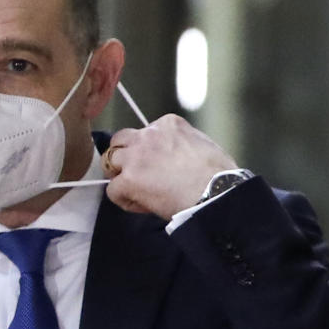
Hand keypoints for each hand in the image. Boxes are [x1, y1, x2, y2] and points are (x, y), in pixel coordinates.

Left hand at [103, 114, 237, 219]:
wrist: (216, 191)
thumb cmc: (218, 174)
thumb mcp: (202, 143)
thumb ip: (181, 143)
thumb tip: (177, 156)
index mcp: (167, 124)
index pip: (145, 132)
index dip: (148, 151)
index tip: (159, 166)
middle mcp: (148, 135)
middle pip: (120, 140)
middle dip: (125, 155)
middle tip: (137, 173)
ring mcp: (135, 156)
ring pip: (110, 161)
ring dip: (120, 175)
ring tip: (136, 190)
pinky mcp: (129, 179)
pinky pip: (113, 190)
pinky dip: (124, 199)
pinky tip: (141, 205)